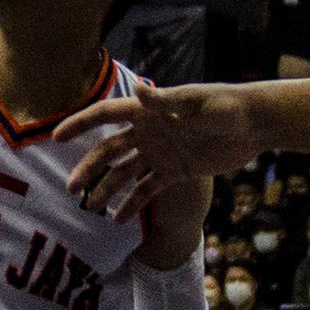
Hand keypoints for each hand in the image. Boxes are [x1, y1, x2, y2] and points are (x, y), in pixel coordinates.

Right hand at [63, 83, 260, 217]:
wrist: (253, 125)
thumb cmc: (226, 107)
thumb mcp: (197, 103)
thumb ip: (166, 101)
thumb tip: (141, 89)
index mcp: (148, 112)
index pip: (106, 115)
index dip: (80, 123)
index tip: (56, 136)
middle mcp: (148, 132)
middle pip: (110, 150)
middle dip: (89, 169)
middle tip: (71, 188)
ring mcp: (160, 153)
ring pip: (125, 173)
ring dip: (107, 189)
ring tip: (91, 208)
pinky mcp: (175, 171)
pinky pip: (149, 190)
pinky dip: (134, 204)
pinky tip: (119, 220)